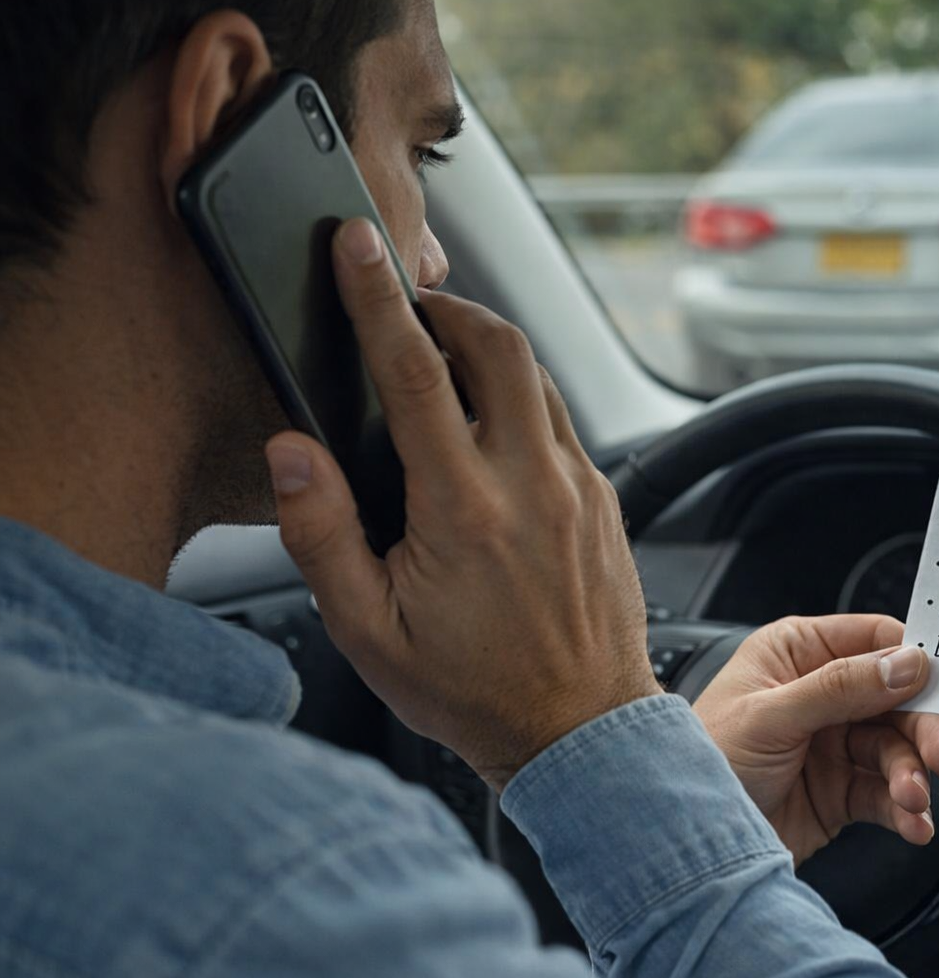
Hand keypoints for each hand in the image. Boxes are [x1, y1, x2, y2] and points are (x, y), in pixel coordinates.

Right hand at [264, 218, 659, 790]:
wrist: (581, 732)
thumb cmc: (472, 691)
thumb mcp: (368, 631)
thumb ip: (321, 535)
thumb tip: (292, 452)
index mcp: (464, 510)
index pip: (415, 373)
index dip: (378, 298)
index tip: (358, 245)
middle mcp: (533, 485)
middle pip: (498, 347)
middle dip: (449, 307)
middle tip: (410, 303)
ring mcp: (580, 489)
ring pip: (539, 378)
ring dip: (491, 349)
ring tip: (446, 354)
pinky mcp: (606, 501)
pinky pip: (564, 422)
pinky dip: (524, 399)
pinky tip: (493, 425)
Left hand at [694, 615, 938, 865]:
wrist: (678, 846)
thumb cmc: (698, 761)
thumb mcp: (769, 716)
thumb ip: (840, 688)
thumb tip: (906, 663)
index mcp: (798, 653)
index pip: (874, 641)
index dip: (916, 661)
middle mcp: (820, 694)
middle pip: (898, 699)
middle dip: (924, 729)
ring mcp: (832, 745)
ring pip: (896, 750)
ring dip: (913, 776)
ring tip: (914, 799)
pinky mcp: (839, 793)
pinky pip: (886, 794)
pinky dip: (906, 809)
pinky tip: (913, 823)